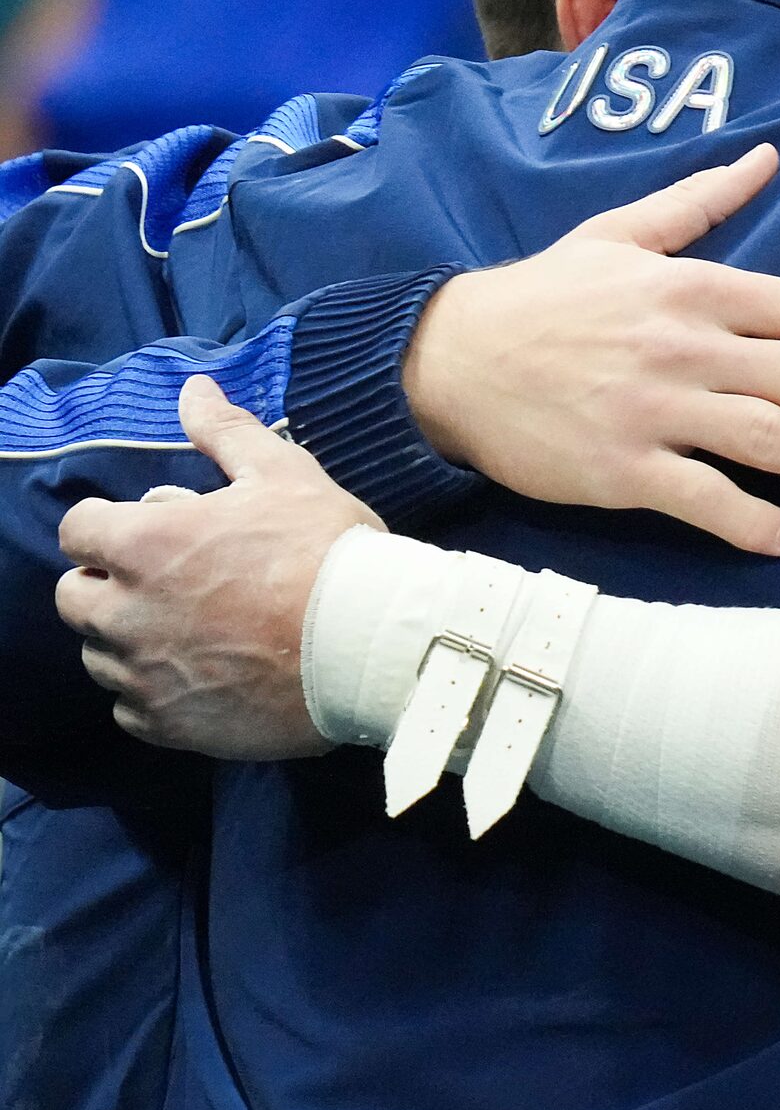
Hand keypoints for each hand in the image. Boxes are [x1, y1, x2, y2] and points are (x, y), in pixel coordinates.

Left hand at [60, 376, 373, 759]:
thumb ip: (225, 432)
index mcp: (145, 544)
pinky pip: (130, 710)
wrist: (375, 644)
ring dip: (129, 640)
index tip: (149, 531)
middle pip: (74, 597)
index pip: (78, 528)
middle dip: (107, 584)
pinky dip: (154, 694)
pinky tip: (201, 677)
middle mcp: (128, 611)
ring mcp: (144, 673)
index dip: (109, 525)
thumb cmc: (329, 549)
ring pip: (100, 656)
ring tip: (189, 632)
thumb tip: (192, 387)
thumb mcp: (283, 474)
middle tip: (167, 583)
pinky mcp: (168, 723)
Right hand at [404, 143, 779, 556]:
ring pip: (768, 438)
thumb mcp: (619, 233)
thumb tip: (767, 157)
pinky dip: (749, 520)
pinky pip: (700, 497)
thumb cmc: (541, 296)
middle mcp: (685, 346)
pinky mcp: (619, 467)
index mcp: (692, 288)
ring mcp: (653, 409)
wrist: (445, 358)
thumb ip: (701, 203)